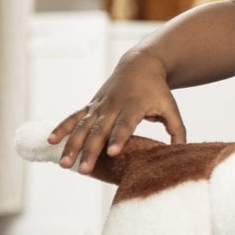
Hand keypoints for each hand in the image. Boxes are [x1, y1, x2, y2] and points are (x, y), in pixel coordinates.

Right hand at [47, 52, 186, 173]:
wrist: (141, 65)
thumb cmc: (158, 90)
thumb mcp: (171, 107)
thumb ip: (177, 130)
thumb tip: (182, 152)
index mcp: (134, 106)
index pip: (125, 125)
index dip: (118, 138)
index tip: (112, 152)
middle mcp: (113, 106)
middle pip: (100, 131)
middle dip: (91, 150)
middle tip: (84, 169)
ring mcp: (100, 106)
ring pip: (82, 127)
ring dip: (72, 145)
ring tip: (65, 163)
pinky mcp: (91, 105)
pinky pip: (74, 117)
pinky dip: (62, 127)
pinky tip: (51, 141)